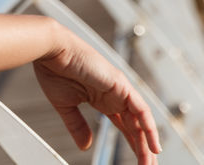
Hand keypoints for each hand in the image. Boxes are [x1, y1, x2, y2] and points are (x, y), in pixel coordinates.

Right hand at [32, 33, 161, 162]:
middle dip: (142, 147)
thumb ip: (77, 126)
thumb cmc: (53, 70)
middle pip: (135, 126)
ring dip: (147, 143)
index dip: (132, 143)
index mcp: (102, 99)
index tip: (137, 160)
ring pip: (141, 121)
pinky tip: (153, 146)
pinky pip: (142, 110)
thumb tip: (85, 146)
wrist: (50, 50)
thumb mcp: (65, 105)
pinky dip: (150, 128)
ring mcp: (120, 90)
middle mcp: (115, 95)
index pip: (124, 125)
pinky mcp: (121, 85)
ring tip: (151, 162)